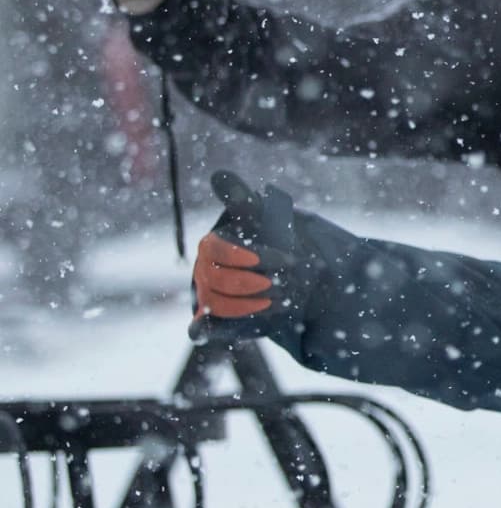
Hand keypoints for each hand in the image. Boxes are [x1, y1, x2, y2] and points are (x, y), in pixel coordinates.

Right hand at [188, 171, 303, 342]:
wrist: (293, 275)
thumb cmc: (274, 239)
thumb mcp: (263, 215)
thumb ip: (241, 196)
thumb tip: (218, 175)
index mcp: (214, 244)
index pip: (219, 250)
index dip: (248, 256)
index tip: (278, 260)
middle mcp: (206, 270)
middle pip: (221, 280)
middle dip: (256, 283)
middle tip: (286, 283)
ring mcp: (209, 296)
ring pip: (219, 305)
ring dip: (251, 305)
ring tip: (282, 299)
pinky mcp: (217, 321)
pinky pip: (200, 329)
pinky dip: (200, 331)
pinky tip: (202, 332)